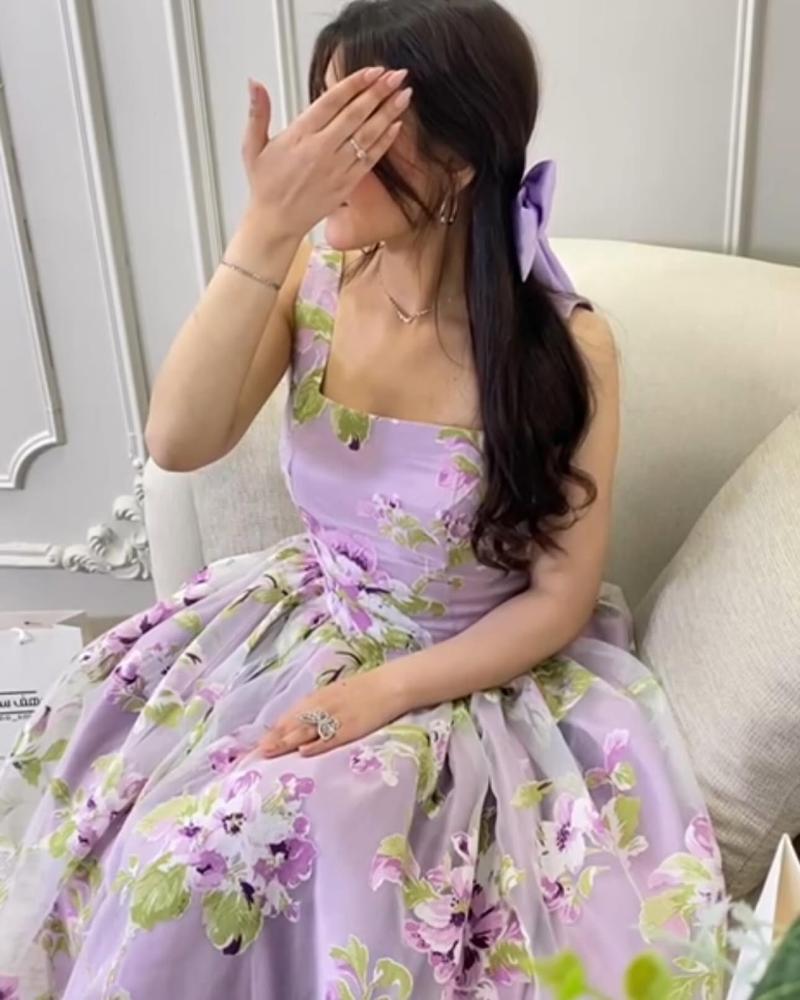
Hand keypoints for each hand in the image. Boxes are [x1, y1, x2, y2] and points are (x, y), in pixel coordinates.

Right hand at [241, 66, 411, 238]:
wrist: (276, 222)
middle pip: (355, 115)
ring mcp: (335, 168)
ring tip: (404, 94)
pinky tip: (397, 125)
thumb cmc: (265, 185)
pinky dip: (384, 142)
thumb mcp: (252, 147)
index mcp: (299, 136)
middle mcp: (320, 150)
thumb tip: (255, 83)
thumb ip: (258, 113)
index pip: (331, 102)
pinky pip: (369, 160)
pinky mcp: (346, 184)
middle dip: (378, 92)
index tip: (372, 70)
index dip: (354, 84)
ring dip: (388, 113)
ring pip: (367, 135)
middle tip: (397, 74)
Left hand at [258, 667, 406, 758]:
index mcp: (318, 698)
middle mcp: (323, 707)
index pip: (290, 716)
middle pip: (294, 724)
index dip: (275, 730)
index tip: (259, 743)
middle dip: (275, 738)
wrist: (389, 685)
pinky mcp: (350, 728)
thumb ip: (319, 706)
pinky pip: (330, 737)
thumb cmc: (365, 689)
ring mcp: (336, 717)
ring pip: (306, 731)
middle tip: (257, 752)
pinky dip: (316, 744)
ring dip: (287, 742)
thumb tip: (302, 722)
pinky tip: (304, 752)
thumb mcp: (337, 693)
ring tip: (270, 752)